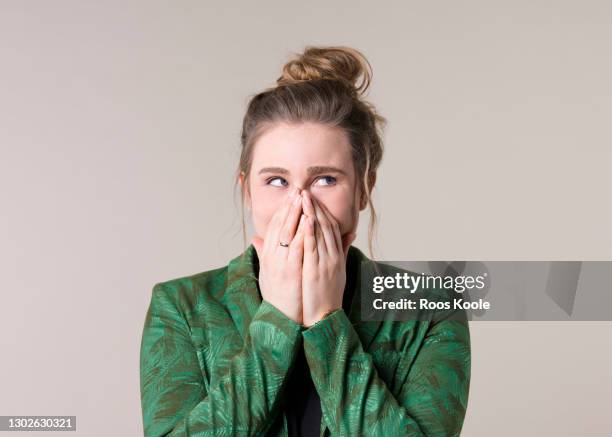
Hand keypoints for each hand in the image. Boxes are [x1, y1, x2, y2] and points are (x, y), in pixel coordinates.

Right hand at [251, 187, 305, 323]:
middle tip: (298, 190)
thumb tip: (255, 238)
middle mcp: (272, 256)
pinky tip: (309, 220)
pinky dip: (303, 232)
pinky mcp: (291, 270)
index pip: (275, 226)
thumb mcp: (267, 272)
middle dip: (290, 206)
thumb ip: (263, 253)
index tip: (291, 196)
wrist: (280, 318)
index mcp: (268, 255)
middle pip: (281, 225)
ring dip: (296, 213)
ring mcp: (281, 262)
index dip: (283, 210)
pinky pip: (298, 247)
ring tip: (304, 198)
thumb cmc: (277, 296)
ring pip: (288, 232)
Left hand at [301, 190, 356, 326]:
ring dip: (311, 213)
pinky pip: (313, 248)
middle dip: (315, 207)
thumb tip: (351, 234)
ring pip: (320, 233)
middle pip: (326, 226)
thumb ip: (342, 251)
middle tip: (305, 191)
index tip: (313, 198)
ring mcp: (327, 263)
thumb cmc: (329, 295)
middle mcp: (334, 256)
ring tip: (303, 198)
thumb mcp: (338, 270)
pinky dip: (310, 232)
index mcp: (337, 256)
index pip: (332, 227)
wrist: (326, 317)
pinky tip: (306, 219)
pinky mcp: (316, 270)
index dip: (323, 211)